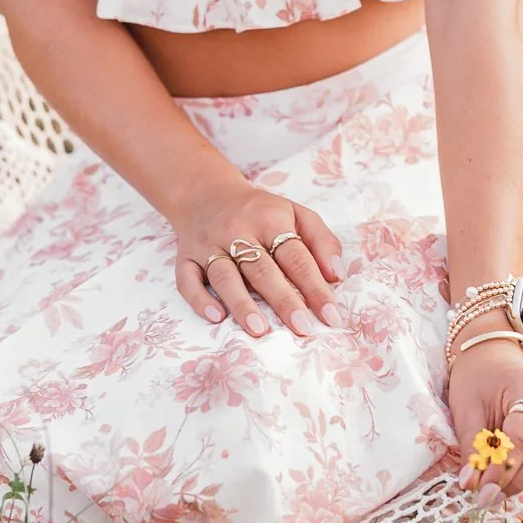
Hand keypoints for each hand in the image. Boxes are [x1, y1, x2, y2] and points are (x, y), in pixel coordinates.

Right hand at [173, 182, 342, 339]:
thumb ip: (321, 241)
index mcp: (270, 218)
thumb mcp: (295, 213)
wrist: (205, 193)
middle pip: (262, 268)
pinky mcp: (185, 257)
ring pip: (225, 275)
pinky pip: (187, 279)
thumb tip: (337, 276)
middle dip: (284, 300)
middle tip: (302, 329)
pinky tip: (215, 316)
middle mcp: (237, 230)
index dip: (315, 286)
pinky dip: (199, 298)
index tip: (331, 316)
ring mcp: (208, 244)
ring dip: (242, 302)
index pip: (295, 255)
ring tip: (260, 329)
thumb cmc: (260, 212)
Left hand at [448, 328, 522, 502]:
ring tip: (499, 480)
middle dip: (517, 480)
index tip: (481, 491)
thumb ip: (473, 448)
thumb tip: (472, 486)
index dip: (503, 469)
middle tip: (489, 495)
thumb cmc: (479, 381)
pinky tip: (516, 468)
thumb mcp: (467, 409)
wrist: (495, 360)